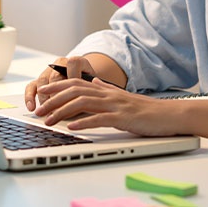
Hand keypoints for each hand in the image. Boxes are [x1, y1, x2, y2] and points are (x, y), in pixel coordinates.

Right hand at [24, 56, 96, 111]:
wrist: (84, 82)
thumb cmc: (89, 87)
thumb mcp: (93, 87)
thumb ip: (89, 91)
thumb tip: (80, 104)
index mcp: (78, 61)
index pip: (73, 63)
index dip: (74, 76)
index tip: (75, 92)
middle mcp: (61, 63)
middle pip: (55, 76)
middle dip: (56, 94)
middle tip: (58, 110)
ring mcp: (49, 71)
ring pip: (42, 81)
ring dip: (44, 98)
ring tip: (47, 112)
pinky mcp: (39, 81)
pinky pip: (31, 86)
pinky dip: (30, 97)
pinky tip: (31, 108)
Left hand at [32, 78, 176, 136]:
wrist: (169, 114)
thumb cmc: (147, 109)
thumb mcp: (123, 96)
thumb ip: (107, 88)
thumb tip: (94, 81)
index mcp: (107, 90)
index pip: (76, 82)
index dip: (58, 85)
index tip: (42, 91)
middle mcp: (108, 94)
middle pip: (74, 91)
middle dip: (53, 100)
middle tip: (38, 110)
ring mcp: (115, 105)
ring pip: (83, 103)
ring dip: (62, 111)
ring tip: (49, 121)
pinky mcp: (122, 117)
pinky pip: (99, 118)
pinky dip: (83, 122)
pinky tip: (71, 127)